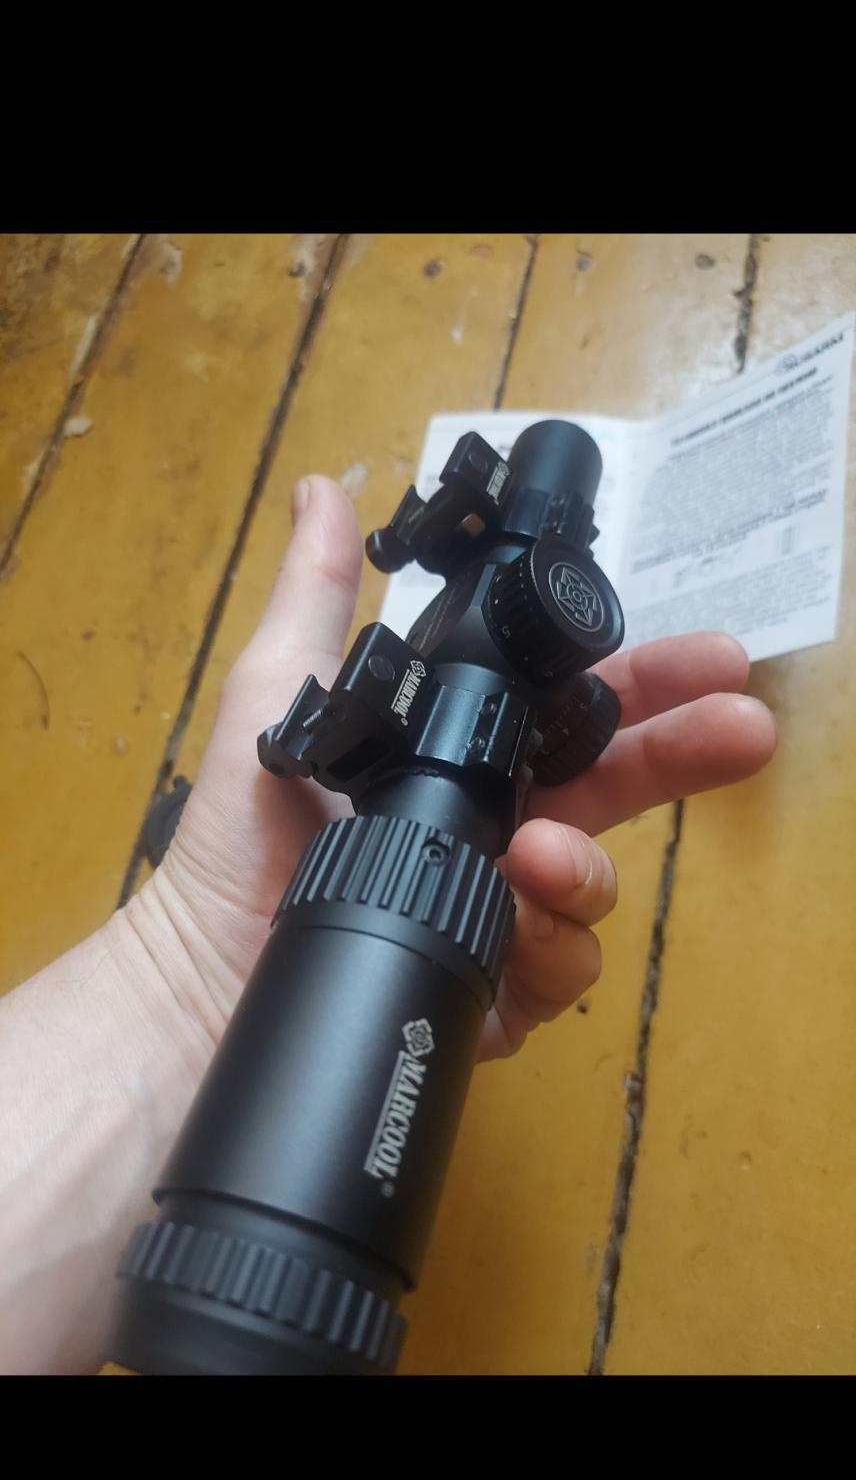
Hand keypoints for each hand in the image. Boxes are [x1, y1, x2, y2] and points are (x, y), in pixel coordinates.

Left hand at [137, 475, 776, 1061]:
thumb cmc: (240, 832)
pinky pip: (558, 969)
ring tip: (546, 855)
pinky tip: (519, 919)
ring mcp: (504, 911)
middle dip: (685, 754)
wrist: (205, 966)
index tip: (713, 658)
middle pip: (618, 788)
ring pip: (594, 885)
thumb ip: (316, 596)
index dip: (644, 683)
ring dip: (587, 866)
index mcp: (463, 758)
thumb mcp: (278, 694)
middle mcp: (498, 830)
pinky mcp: (495, 991)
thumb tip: (320, 487)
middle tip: (739, 729)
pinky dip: (547, 944)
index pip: (574, 710)